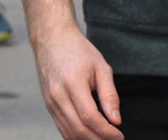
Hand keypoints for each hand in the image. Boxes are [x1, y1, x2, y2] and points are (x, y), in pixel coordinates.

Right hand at [32, 22, 123, 138]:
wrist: (51, 38)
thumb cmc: (77, 50)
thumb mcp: (101, 67)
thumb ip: (110, 95)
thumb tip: (116, 120)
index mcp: (72, 83)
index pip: (90, 117)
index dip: (106, 131)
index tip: (119, 134)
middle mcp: (57, 94)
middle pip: (79, 129)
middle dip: (99, 139)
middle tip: (114, 139)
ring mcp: (50, 101)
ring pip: (68, 132)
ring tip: (103, 138)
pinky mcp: (48, 104)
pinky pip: (61, 127)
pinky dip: (75, 136)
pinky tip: (89, 135)